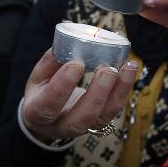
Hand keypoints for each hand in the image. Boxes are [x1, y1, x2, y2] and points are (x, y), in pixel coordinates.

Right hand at [21, 49, 138, 141]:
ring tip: (128, 66)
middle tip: (107, 69)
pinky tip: (129, 70)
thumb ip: (51, 61)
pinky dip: (124, 90)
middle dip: (97, 93)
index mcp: (37, 114)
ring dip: (118, 91)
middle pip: (81, 118)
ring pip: (103, 117)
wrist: (48, 117)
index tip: (76, 64)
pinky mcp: (99, 123)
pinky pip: (113, 110)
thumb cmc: (42, 92)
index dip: (62, 87)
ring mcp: (82, 128)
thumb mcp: (38, 77)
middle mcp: (60, 126)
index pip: (48, 105)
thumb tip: (67, 39)